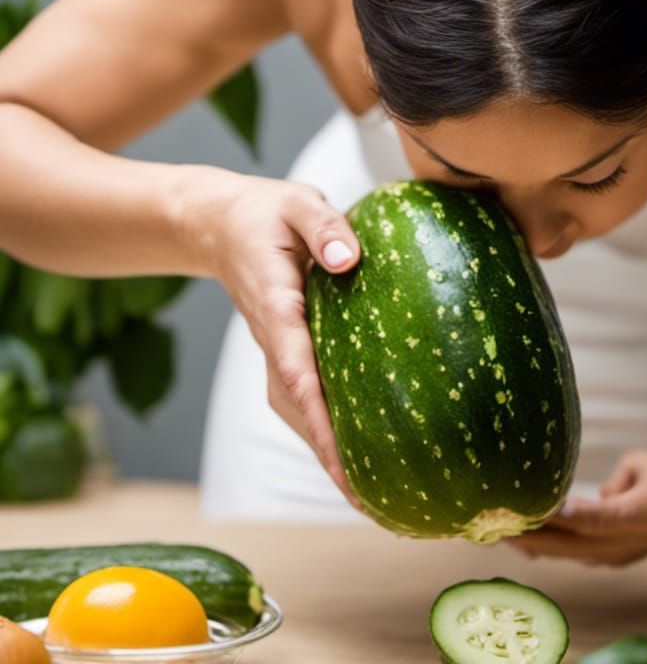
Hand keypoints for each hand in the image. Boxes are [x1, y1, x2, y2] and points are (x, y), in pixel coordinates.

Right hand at [179, 167, 362, 508]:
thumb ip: (323, 226)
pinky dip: (325, 432)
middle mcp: (273, 339)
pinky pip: (303, 400)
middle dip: (328, 455)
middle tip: (367, 500)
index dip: (319, 417)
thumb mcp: (297, 204)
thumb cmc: (267, 213)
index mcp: (276, 307)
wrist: (220, 223)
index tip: (342, 457)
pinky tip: (357, 454)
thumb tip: (349, 260)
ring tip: (369, 497)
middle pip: (297, 409)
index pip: (296, 370)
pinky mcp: (284, 353)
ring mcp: (276, 350)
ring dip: (328, 454)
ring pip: (297, 413)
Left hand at [508, 450, 646, 565]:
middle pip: (561, 543)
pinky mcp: (623, 556)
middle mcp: (615, 543)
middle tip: (494, 528)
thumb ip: (611, 480)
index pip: (572, 518)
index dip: (542, 516)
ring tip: (508, 537)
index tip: (514, 511)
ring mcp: (618, 554)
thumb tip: (601, 497)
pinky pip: (582, 554)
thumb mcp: (639, 464)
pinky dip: (559, 548)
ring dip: (540, 545)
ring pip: (568, 553)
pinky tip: (539, 545)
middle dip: (527, 536)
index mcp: (619, 517)